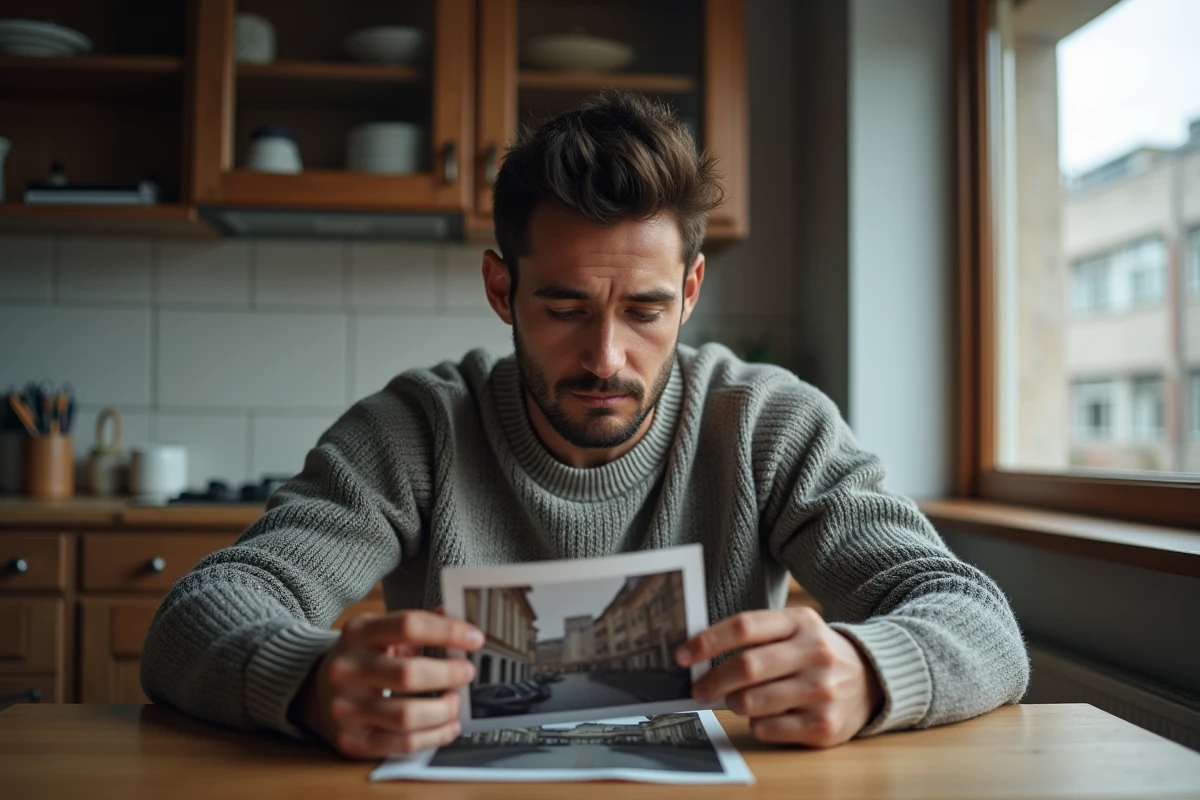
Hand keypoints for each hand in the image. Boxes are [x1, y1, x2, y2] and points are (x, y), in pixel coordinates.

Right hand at [294, 610, 484, 758]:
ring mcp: (346, 708)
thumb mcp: (379, 632)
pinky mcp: (352, 740)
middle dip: (448, 674)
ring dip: (443, 710)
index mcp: (358, 633)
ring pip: (406, 715)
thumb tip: (459, 622)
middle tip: (467, 673)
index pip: (409, 625)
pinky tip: (447, 726)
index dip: (448, 631)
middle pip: (408, 673)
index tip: (474, 638)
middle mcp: (347, 669)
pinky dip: (434, 736)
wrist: (313, 690)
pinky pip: (401, 744)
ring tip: (455, 702)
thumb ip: (417, 626)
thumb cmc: (359, 658)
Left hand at [676, 606, 883, 747]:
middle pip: (746, 667)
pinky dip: (755, 724)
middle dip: (712, 681)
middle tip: (698, 690)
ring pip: (752, 702)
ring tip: (736, 700)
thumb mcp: (795, 628)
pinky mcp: (824, 726)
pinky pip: (768, 728)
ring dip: (733, 703)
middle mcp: (814, 653)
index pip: (745, 627)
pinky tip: (764, 715)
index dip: (707, 641)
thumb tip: (698, 650)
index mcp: (801, 622)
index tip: (682, 655)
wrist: (873, 679)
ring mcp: (822, 691)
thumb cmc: (815, 653)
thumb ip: (755, 634)